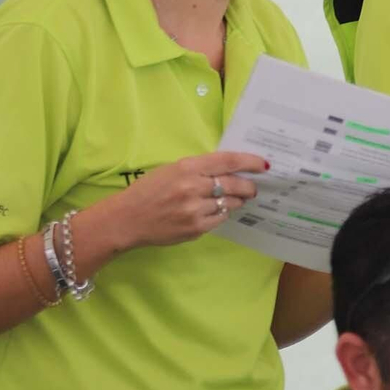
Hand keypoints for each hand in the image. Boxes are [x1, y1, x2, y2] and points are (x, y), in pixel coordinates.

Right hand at [84, 151, 266, 250]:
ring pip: (229, 202)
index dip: (250, 162)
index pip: (228, 161)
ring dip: (236, 200)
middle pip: (234, 184)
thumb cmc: (148, 190)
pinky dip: (221, 213)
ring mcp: (195, 209)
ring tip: (236, 199)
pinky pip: (219, 218)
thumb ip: (199, 168)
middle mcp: (193, 186)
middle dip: (249, 186)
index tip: (264, 165)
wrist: (126, 219)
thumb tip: (230, 169)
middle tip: (253, 188)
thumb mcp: (172, 170)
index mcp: (187, 167)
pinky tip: (215, 210)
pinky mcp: (195, 228)